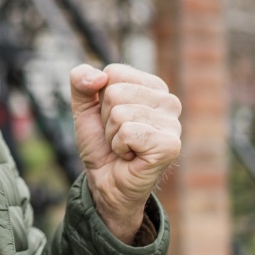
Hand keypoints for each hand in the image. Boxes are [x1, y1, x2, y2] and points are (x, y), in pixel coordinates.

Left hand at [70, 64, 181, 243]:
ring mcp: (173, 123)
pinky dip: (119, 147)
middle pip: (114, 92)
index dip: (101, 99)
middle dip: (106, 118)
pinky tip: (131, 157)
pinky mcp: (169, 145)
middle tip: (118, 137)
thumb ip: (81, 82)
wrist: (105, 182)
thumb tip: (98, 76)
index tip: (112, 119)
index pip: (113, 72)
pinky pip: (127, 133)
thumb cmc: (101, 144)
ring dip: (112, 135)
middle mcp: (169, 102)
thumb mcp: (84, 108)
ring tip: (125, 148)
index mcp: (153, 87)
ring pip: (119, 113)